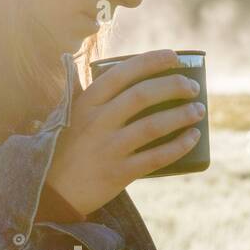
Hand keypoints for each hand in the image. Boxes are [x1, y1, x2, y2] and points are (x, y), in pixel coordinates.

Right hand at [44, 49, 204, 214]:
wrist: (50, 192)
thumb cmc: (64, 149)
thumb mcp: (67, 115)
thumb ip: (84, 92)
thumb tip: (92, 64)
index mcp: (87, 102)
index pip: (124, 72)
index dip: (152, 61)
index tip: (174, 57)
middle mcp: (98, 122)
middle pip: (144, 95)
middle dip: (175, 86)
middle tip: (193, 88)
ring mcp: (109, 148)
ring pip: (153, 125)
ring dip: (182, 115)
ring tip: (198, 111)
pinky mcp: (119, 173)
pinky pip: (156, 157)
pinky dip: (179, 146)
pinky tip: (193, 138)